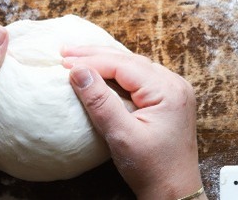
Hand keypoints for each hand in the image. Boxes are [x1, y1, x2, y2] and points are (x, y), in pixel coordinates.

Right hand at [62, 46, 205, 199]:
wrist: (174, 192)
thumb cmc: (151, 169)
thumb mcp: (121, 136)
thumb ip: (100, 102)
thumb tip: (78, 71)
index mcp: (168, 90)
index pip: (123, 65)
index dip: (92, 61)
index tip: (63, 62)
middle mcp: (174, 84)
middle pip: (129, 60)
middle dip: (96, 55)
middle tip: (65, 51)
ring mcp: (173, 91)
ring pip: (134, 66)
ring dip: (105, 61)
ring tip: (78, 56)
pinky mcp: (168, 99)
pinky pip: (139, 77)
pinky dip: (117, 72)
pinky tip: (101, 70)